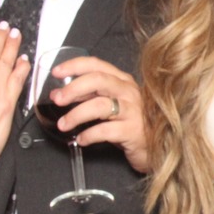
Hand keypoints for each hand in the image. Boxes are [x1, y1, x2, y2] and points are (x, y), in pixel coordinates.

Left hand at [45, 54, 149, 172]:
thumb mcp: (111, 105)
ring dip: (76, 114)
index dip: (74, 66)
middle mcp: (129, 92)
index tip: (57, 72)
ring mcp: (133, 111)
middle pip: (98, 80)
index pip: (97, 65)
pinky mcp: (133, 131)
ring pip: (100, 105)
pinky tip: (81, 139)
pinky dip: (88, 135)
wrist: (156, 148)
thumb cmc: (131, 124)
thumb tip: (60, 93)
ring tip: (64, 124)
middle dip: (73, 88)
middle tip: (58, 99)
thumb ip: (88, 97)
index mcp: (122, 81)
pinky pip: (105, 130)